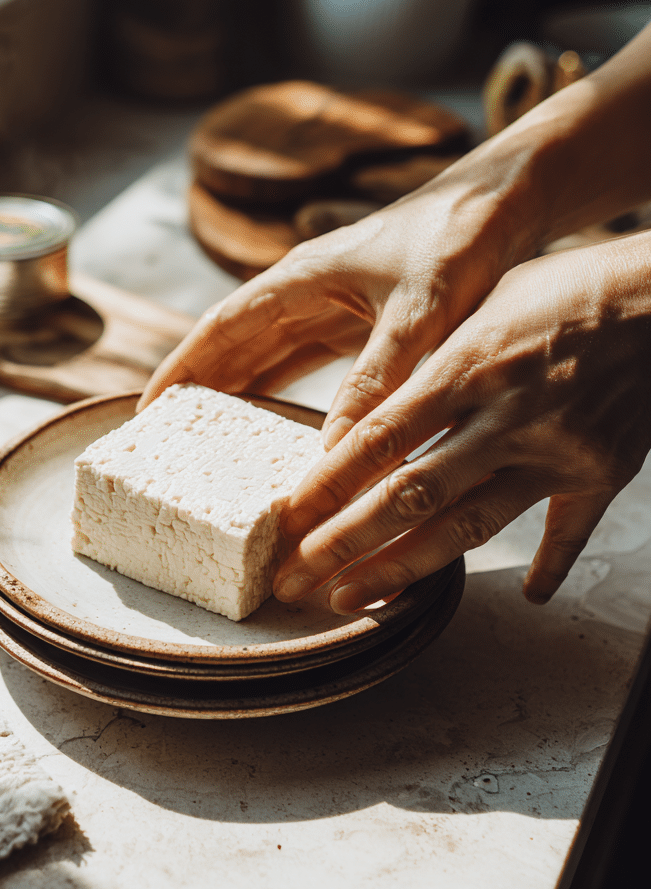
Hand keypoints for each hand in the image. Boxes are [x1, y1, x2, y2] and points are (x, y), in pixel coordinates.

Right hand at [140, 157, 538, 444]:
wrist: (511, 198)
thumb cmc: (462, 234)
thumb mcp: (421, 309)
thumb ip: (378, 375)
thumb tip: (337, 450)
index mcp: (301, 276)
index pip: (220, 327)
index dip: (182, 368)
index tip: (149, 408)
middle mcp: (306, 291)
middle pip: (234, 346)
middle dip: (200, 389)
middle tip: (172, 440)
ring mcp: (331, 306)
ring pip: (267, 356)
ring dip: (238, 394)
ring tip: (211, 441)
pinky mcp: (361, 321)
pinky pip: (307, 363)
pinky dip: (286, 393)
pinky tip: (278, 425)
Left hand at [273, 231, 650, 610]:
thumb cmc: (560, 289)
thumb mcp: (478, 308)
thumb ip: (423, 370)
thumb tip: (359, 430)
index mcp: (467, 364)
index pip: (379, 439)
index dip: (326, 487)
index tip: (285, 522)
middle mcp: (507, 414)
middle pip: (410, 495)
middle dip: (344, 545)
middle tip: (294, 580)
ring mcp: (558, 450)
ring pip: (468, 527)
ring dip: (404, 569)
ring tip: (353, 599)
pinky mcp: (603, 472)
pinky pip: (567, 532)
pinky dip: (547, 567)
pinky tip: (525, 595)